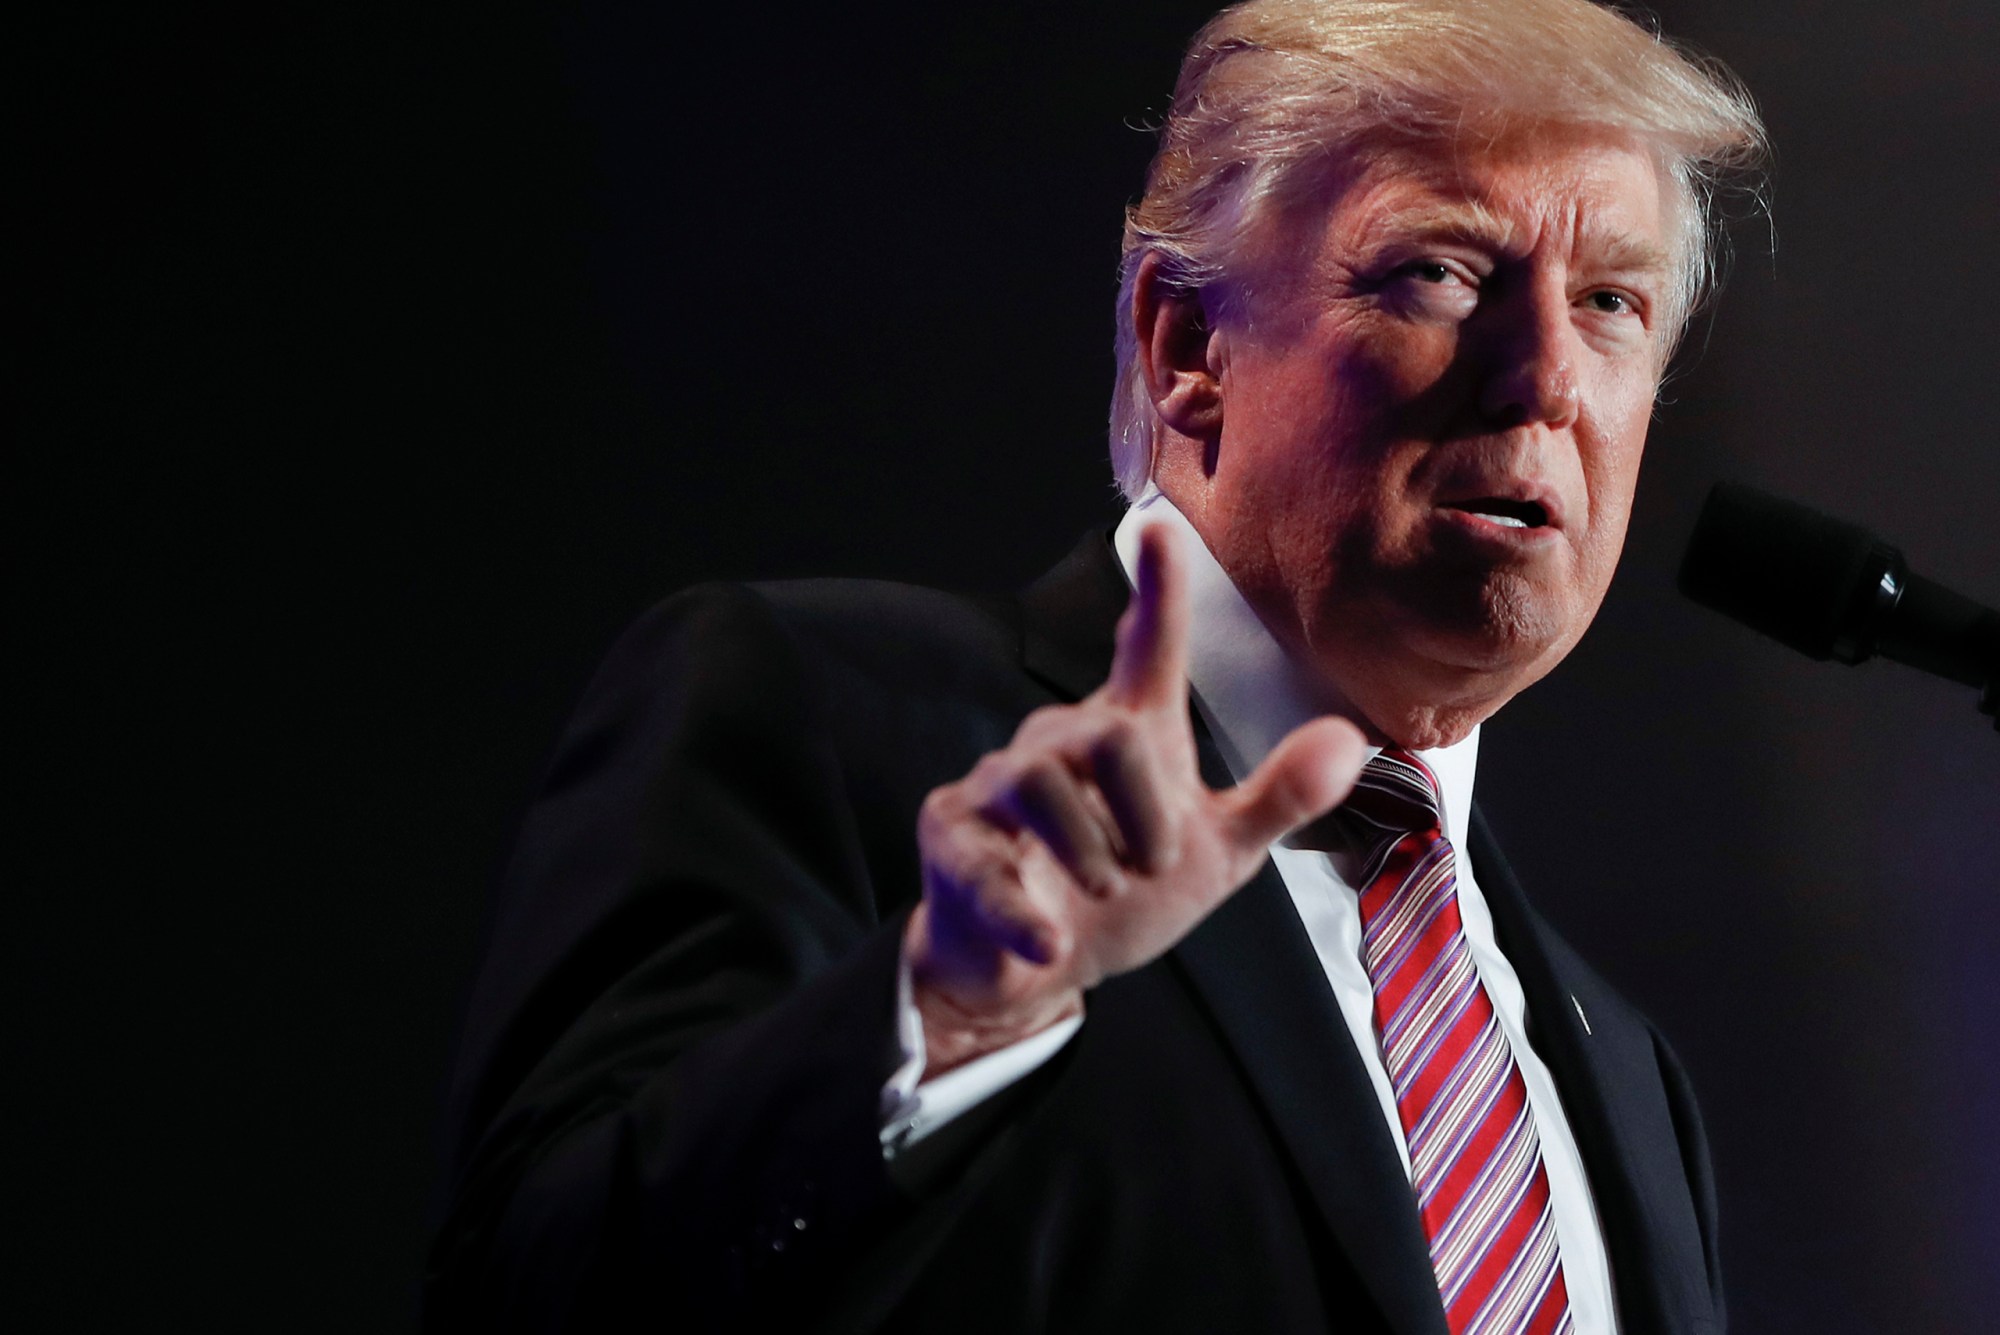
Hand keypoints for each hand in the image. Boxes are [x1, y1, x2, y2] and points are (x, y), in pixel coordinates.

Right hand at [904, 525, 1368, 1074]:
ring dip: (1089, 852)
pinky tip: (1052, 941)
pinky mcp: (951, 835)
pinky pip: (985, 862)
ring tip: (1105, 893)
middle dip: (1146, 810)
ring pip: (1038, 781)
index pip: (1146, 649)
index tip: (1160, 530)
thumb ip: (1277, 798)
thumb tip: (1350, 739)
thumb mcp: (1215, 854)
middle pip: (1107, 734)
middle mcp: (1059, 743)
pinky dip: (1027, 909)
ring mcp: (997, 785)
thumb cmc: (1119, 895)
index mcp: (1127, 734)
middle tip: (1156, 867)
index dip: (1156, 592)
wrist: (1029, 965)